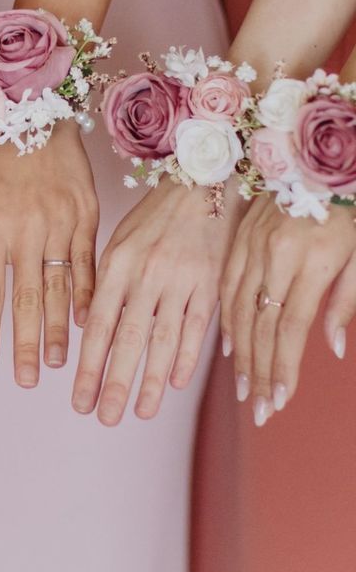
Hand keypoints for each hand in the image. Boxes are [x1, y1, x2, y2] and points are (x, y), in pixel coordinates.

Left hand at [0, 121, 97, 386]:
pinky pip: (88, 260)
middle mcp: (26, 232)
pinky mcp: (86, 214)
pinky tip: (89, 319)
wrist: (34, 108)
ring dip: (60, 327)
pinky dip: (88, 291)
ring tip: (60, 362)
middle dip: (27, 344)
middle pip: (27, 299)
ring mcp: (60, 224)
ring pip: (59, 286)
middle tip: (28, 380)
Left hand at [72, 179, 241, 424]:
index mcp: (118, 264)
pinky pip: (197, 326)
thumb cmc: (152, 216)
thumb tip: (85, 325)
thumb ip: (102, 282)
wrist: (201, 186)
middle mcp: (147, 274)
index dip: (88, 365)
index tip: (77, 398)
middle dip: (115, 382)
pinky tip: (176, 383)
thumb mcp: (117, 240)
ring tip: (140, 413)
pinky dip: (187, 355)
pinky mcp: (210, 284)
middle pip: (129, 339)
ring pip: (163, 339)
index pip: (99, 324)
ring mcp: (181, 280)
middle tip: (103, 417)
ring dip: (151, 381)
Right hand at [220, 194, 355, 424]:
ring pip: (237, 310)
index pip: (290, 327)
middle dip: (259, 372)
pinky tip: (229, 347)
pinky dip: (226, 320)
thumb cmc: (347, 209)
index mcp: (310, 261)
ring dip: (240, 354)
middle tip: (258, 410)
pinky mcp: (239, 241)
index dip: (282, 368)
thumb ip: (346, 302)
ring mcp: (251, 248)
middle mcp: (273, 257)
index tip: (278, 401)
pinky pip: (226, 287)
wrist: (314, 161)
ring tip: (243, 388)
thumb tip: (331, 349)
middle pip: (260, 326)